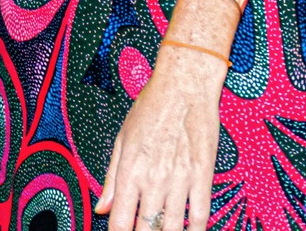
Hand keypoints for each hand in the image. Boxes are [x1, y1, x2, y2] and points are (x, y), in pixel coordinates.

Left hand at [94, 44, 222, 230]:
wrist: (183, 88)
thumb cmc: (150, 109)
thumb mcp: (122, 139)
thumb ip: (112, 178)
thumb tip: (102, 208)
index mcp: (130, 169)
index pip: (121, 218)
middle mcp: (154, 178)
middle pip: (147, 227)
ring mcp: (180, 179)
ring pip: (174, 226)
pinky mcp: (203, 176)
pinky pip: (201, 214)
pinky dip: (195, 229)